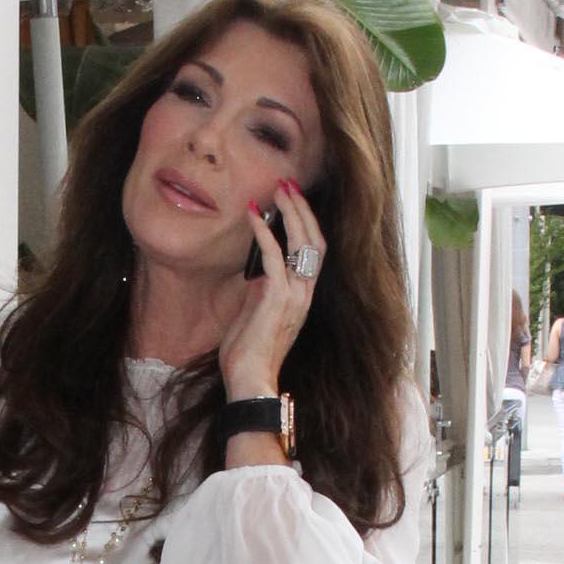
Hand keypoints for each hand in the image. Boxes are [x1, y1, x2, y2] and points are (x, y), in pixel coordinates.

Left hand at [218, 179, 325, 404]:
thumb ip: (261, 290)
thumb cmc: (248, 353)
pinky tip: (254, 217)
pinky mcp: (277, 299)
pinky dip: (265, 234)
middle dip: (302, 208)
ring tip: (278, 190)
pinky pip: (274, 257)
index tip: (292, 199)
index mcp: (303, 296)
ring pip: (302, 243)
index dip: (307, 222)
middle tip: (287, 184)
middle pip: (315, 239)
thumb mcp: (256, 313)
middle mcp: (305, 293)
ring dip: (290, 213)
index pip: (314, 250)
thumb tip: (257, 271)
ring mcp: (295, 295)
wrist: (249, 380)